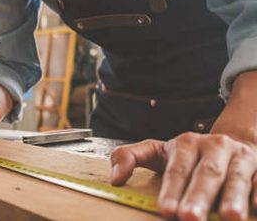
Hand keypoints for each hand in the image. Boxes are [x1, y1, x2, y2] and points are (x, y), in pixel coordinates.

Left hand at [111, 133, 256, 220]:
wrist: (228, 144)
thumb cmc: (187, 155)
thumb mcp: (156, 151)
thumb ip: (130, 157)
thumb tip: (114, 179)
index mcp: (187, 143)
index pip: (177, 168)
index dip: (172, 189)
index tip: (165, 209)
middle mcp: (214, 146)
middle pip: (207, 173)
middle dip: (199, 196)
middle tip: (189, 217)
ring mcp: (240, 157)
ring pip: (236, 177)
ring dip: (234, 197)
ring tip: (229, 217)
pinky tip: (256, 209)